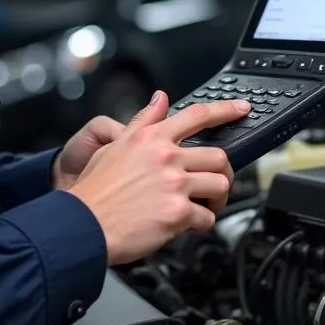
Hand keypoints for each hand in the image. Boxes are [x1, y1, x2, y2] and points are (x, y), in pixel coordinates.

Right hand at [66, 91, 250, 264]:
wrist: (82, 226)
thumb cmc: (95, 191)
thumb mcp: (115, 145)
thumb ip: (143, 121)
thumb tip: (159, 99)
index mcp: (152, 138)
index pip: (198, 115)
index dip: (226, 110)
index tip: (241, 109)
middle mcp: (166, 157)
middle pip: (218, 156)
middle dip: (222, 172)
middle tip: (214, 183)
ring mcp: (174, 185)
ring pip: (220, 185)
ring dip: (216, 199)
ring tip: (203, 206)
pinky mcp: (177, 213)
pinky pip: (206, 218)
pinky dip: (201, 224)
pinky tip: (187, 225)